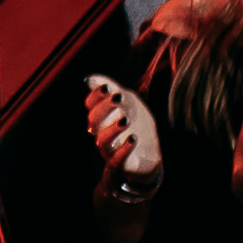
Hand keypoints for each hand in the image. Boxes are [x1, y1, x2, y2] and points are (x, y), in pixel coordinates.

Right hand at [84, 72, 161, 190]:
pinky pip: (118, 159)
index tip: (107, 87)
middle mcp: (101, 133)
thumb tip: (89, 79)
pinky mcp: (122, 163)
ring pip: (102, 141)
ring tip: (125, 120)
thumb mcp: (129, 102)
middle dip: (104, 109)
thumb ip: (113, 89)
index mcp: (102, 117)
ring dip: (112, 129)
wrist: (152, 151)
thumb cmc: (138, 124)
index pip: (91, 106)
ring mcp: (110, 150)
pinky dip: (124, 149)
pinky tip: (133, 139)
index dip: (96, 96)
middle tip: (118, 98)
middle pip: (94, 121)